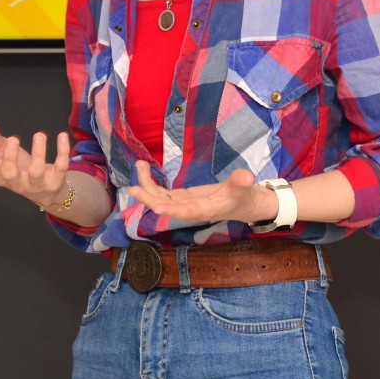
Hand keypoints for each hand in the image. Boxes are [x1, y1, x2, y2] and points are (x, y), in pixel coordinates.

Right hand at [0, 114, 71, 209]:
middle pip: (10, 174)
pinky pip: (60, 167)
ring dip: (38, 153)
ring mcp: (36, 184)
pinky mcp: (55, 181)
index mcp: (0, 175)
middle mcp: (17, 182)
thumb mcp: (3, 152)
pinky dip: (62, 152)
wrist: (45, 189)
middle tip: (13, 139)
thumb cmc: (18, 167)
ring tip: (39, 135)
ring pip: (36, 171)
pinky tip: (62, 136)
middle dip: (10, 157)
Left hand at [130, 162, 273, 226]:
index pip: (186, 212)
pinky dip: (153, 184)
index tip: (156, 207)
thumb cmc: (245, 197)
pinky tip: (145, 171)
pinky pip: (164, 193)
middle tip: (133, 187)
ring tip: (139, 166)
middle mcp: (191, 209)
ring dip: (148, 186)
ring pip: (161, 198)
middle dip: (149, 197)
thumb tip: (246, 176)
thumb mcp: (246, 189)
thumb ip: (241, 182)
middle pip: (166, 206)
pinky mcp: (183, 198)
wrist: (244, 204)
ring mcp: (184, 204)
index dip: (171, 210)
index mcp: (205, 210)